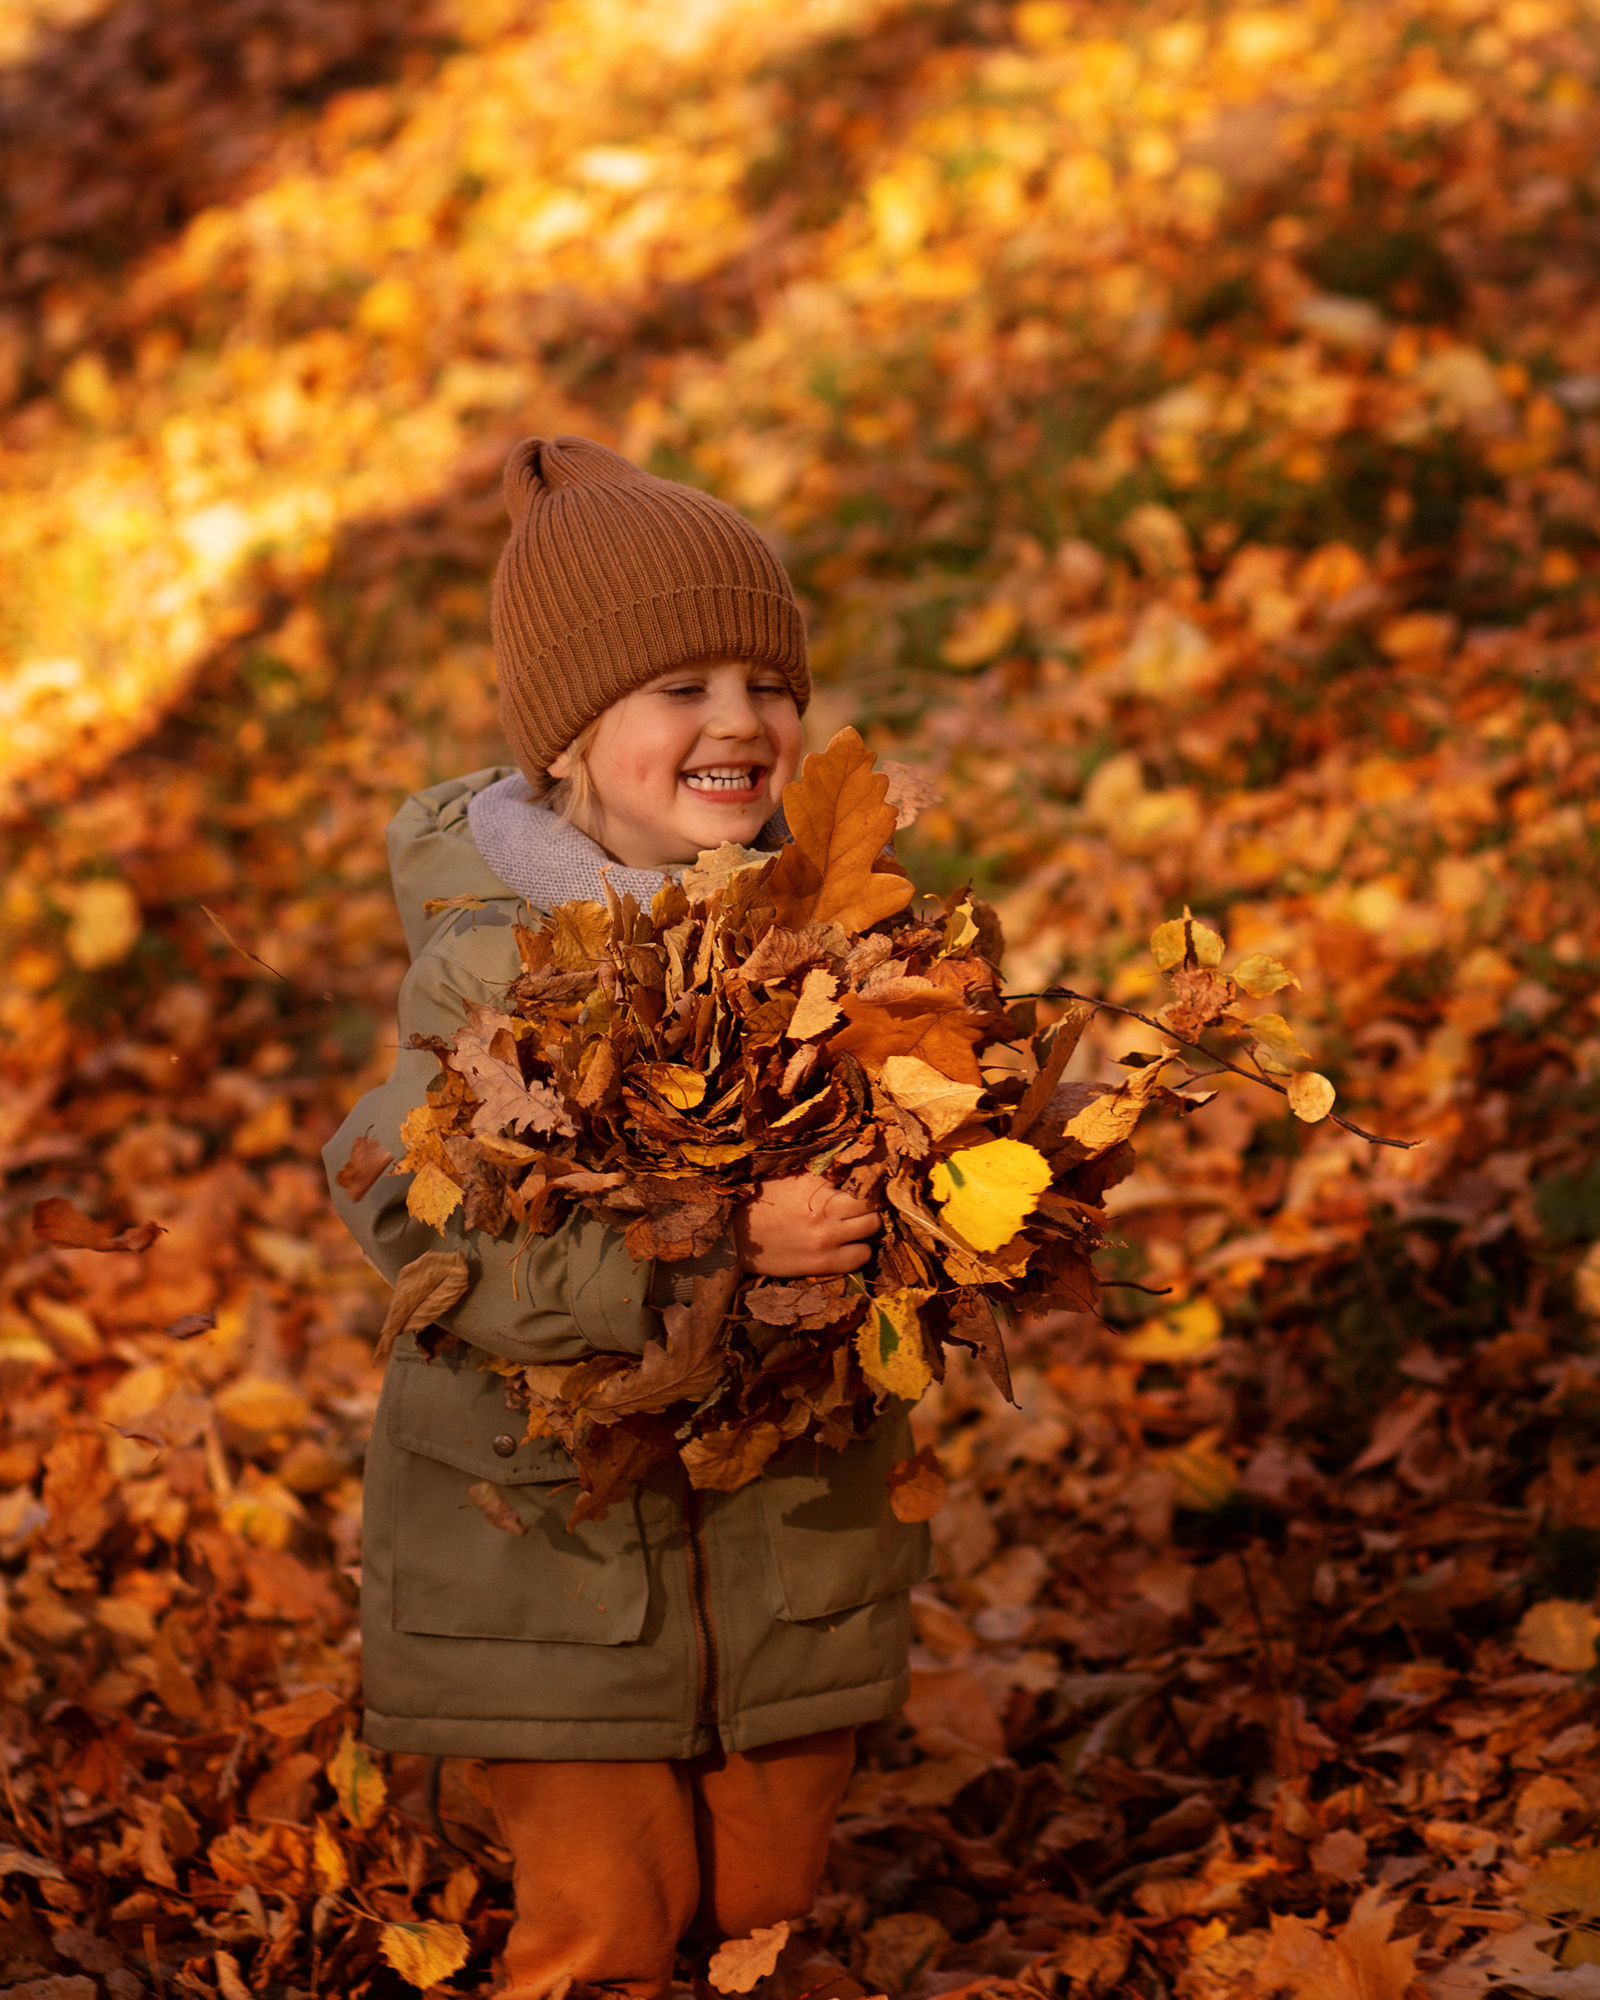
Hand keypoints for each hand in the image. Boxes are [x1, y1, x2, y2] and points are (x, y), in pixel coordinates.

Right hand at [733, 1175, 879, 1276]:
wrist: (733, 1236)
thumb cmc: (759, 1200)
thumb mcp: (789, 1174)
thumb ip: (820, 1171)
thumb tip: (849, 1159)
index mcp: (817, 1186)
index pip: (863, 1181)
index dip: (867, 1182)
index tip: (864, 1184)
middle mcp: (826, 1213)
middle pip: (872, 1209)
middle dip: (868, 1206)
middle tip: (858, 1206)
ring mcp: (826, 1242)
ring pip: (872, 1234)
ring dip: (865, 1230)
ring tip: (853, 1226)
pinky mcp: (822, 1264)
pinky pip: (860, 1259)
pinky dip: (858, 1251)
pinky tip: (846, 1245)